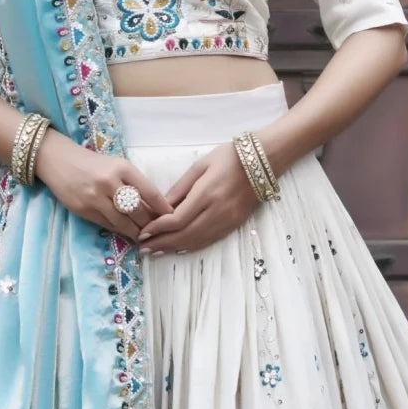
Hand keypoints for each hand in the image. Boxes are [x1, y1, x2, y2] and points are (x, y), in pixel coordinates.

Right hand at [32, 129, 172, 238]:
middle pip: (139, 211)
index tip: (173, 218)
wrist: (58, 160)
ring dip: (137, 232)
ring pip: (124, 222)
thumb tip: (154, 208)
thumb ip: (134, 184)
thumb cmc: (93, 164)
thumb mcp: (116, 166)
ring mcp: (95, 197)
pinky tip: (128, 233)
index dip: (163, 209)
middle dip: (151, 224)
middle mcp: (110, 182)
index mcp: (123, 168)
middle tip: (160, 231)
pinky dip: (120, 231)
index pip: (150, 192)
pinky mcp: (84, 209)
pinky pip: (108, 225)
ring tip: (146, 237)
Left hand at [136, 141, 259, 255]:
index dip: (158, 229)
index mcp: (206, 194)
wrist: (264, 161)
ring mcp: (227, 220)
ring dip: (175, 248)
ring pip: (197, 241)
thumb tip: (161, 207)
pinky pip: (209, 240)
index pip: (177, 219)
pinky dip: (192, 246)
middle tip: (144, 248)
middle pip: (184, 235)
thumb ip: (180, 188)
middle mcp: (217, 211)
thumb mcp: (200, 166)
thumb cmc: (229, 157)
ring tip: (157, 251)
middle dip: (162, 243)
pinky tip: (179, 249)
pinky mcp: (234, 224)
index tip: (143, 232)